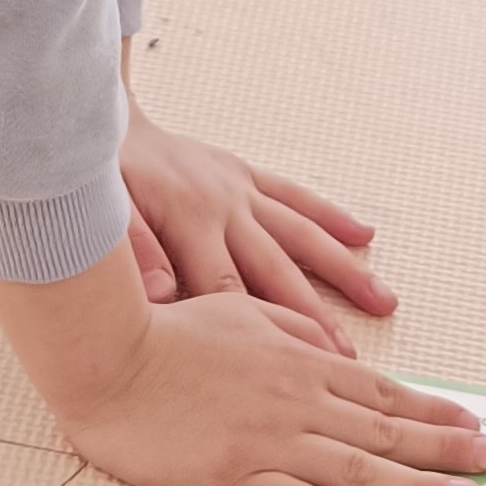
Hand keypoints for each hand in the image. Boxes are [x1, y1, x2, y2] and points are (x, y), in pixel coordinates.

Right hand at [0, 245, 485, 485]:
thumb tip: (336, 349)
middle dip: (446, 451)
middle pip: (386, 434)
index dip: (433, 413)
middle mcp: (297, 404)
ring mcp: (270, 444)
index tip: (473, 426)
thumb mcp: (239, 313)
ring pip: (360, 472)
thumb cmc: (164, 334)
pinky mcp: (237, 481)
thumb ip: (292, 330)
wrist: (106, 360)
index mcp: (299, 363)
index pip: (383, 394)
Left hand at [120, 103, 395, 341]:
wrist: (104, 119)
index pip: (229, 288)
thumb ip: (135, 254)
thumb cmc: (102, 174)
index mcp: (190, 222)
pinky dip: (330, 217)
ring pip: (301, 235)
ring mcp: (239, 191)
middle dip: (314, 315)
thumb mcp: (102, 213)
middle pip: (276, 271)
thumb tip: (159, 297)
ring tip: (382, 302)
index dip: (261, 328)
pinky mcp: (244, 174)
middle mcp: (225, 207)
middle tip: (347, 357)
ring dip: (342, 270)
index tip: (294, 366)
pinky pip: (294, 197)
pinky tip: (364, 236)